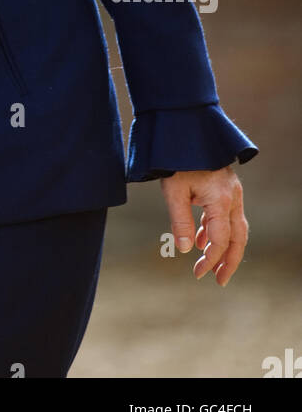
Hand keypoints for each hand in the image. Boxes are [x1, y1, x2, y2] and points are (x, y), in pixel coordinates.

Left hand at [160, 167, 248, 285]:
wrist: (185, 130)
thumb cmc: (177, 159)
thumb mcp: (173, 190)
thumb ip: (180, 221)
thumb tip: (185, 250)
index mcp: (221, 199)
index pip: (220, 239)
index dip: (210, 259)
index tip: (197, 273)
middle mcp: (232, 197)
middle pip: (238, 237)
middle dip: (229, 261)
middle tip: (219, 281)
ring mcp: (231, 192)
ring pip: (234, 227)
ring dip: (223, 247)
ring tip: (209, 265)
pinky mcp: (225, 188)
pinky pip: (225, 215)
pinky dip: (215, 230)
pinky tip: (200, 239)